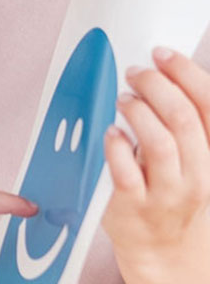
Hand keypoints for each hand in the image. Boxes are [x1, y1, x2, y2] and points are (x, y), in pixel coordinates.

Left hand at [103, 47, 209, 282]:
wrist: (163, 250)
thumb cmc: (167, 192)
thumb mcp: (186, 157)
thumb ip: (176, 123)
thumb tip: (155, 73)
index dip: (187, 74)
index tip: (163, 54)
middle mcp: (196, 174)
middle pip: (185, 119)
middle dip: (158, 87)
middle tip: (135, 73)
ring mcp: (167, 193)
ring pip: (162, 144)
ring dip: (139, 112)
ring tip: (122, 99)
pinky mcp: (135, 207)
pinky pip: (127, 173)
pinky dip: (117, 148)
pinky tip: (109, 132)